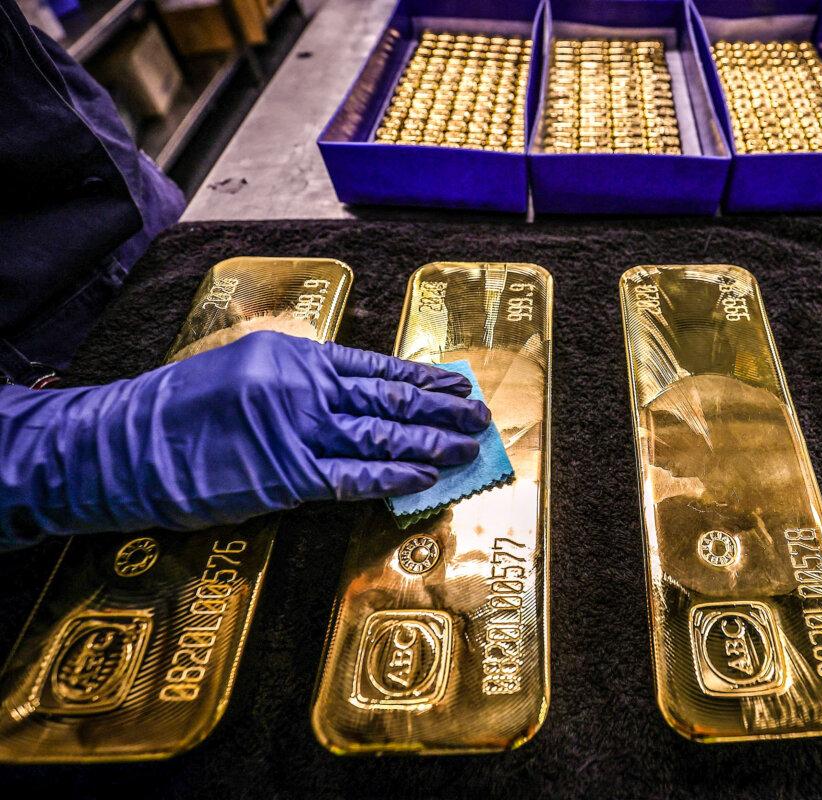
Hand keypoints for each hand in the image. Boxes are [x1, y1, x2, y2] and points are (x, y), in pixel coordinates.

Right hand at [0, 331, 490, 542]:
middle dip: (440, 409)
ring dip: (431, 442)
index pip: (376, 367)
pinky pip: (355, 476)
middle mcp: (303, 387)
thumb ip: (300, 381)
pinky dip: (395, 476)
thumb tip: (355, 398)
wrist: (123, 444)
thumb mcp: (244, 370)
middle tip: (478, 416)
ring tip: (467, 446)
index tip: (456, 384)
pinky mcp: (286, 476)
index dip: (422, 379)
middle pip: (390, 399)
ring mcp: (297, 431)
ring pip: (382, 435)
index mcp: (295, 356)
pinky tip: (427, 476)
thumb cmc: (179, 410)